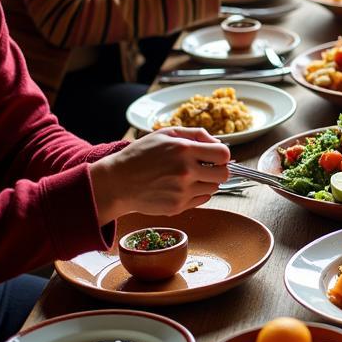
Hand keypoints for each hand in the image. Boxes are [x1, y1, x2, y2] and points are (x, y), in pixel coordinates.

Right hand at [89, 127, 230, 223]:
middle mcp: (185, 172)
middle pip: (224, 174)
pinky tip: (183, 186)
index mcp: (184, 150)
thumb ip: (196, 134)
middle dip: (219, 169)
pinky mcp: (177, 207)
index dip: (222, 155)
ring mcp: (181, 192)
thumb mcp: (166, 133)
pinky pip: (202, 200)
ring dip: (207, 181)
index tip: (214, 155)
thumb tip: (218, 143)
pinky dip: (198, 193)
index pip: (223, 155)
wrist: (117, 182)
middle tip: (207, 167)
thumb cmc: (141, 155)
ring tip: (190, 176)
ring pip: (214, 188)